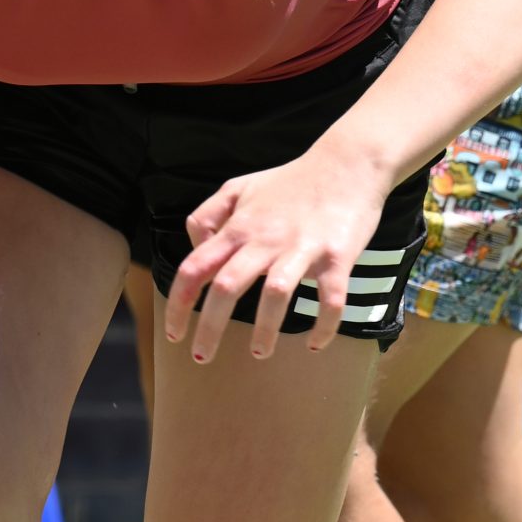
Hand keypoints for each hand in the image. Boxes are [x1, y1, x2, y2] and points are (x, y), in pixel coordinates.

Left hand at [162, 148, 387, 364]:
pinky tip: (314, 343)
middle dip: (209, 327)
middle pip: (227, 287)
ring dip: (265, 330)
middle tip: (202, 358)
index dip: (178, 303)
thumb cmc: (291, 181)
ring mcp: (302, 248)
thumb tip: (195, 248)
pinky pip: (331, 298)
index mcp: (239, 227)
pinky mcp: (337, 255)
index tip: (174, 333)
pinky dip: (324, 325)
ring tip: (258, 353)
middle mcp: (265, 239)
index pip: (196, 267)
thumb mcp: (240, 187)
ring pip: (275, 294)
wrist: (348, 163)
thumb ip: (210, 215)